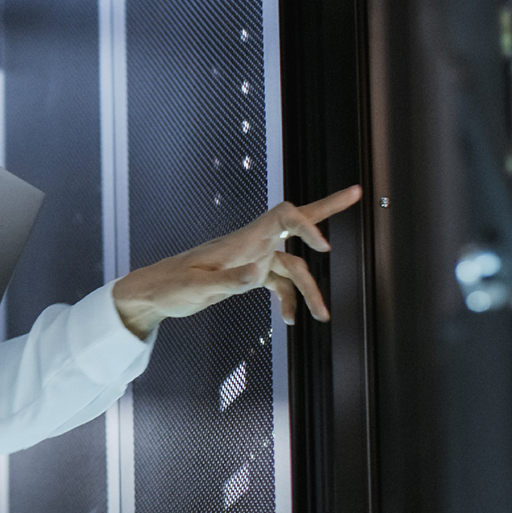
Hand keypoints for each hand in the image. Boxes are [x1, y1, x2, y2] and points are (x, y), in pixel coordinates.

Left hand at [110, 185, 363, 337]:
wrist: (154, 293)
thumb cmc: (171, 286)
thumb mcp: (197, 288)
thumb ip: (228, 281)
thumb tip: (257, 276)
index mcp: (242, 240)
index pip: (283, 216)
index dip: (306, 224)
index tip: (323, 247)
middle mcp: (251, 244)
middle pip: (295, 221)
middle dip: (327, 208)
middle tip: (357, 192)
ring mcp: (252, 258)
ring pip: (293, 267)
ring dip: (310, 290)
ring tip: (323, 317)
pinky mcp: (247, 275)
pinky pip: (279, 283)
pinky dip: (288, 300)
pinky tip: (289, 320)